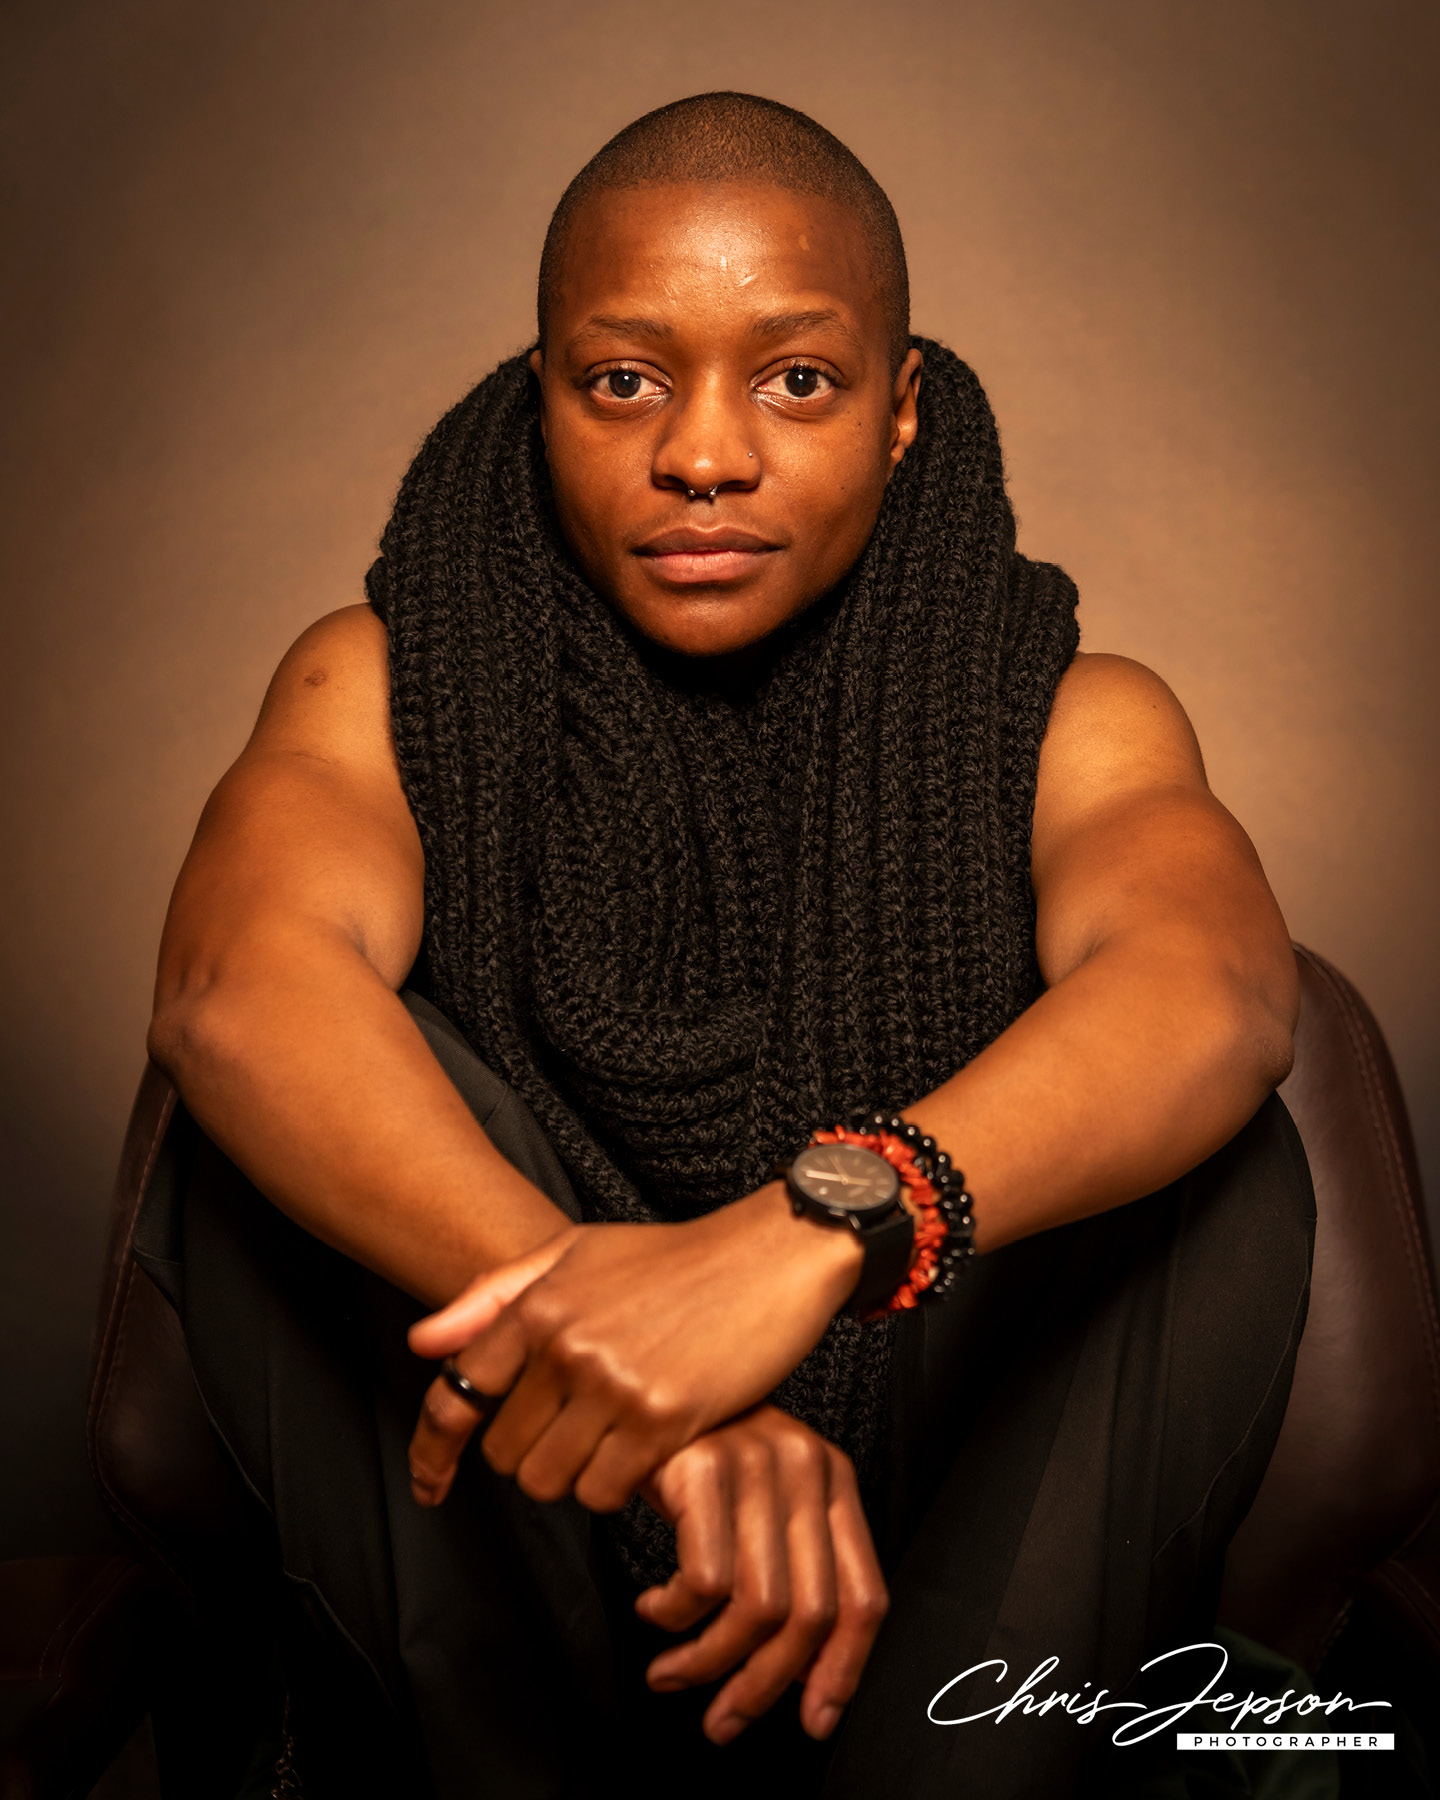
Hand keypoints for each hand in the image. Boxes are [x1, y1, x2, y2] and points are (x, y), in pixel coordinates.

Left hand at [406, 1182, 862, 1510]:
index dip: (432, 1450)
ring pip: (552, 1482)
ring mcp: (616, 1384)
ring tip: (612, 1441)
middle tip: (574, 1434)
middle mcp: (568, 1346)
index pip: (456, 1394)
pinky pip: (607, 1492)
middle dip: (532, 1455)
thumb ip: (495, 1295)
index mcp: (540, 1304)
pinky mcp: (665, 1418)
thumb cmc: (674, 1256)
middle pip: (505, 1454)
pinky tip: (645, 1453)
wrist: (771, 1253)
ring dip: (576, 1476)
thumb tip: (423, 1344)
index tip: (430, 1485)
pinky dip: (620, 1486)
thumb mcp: (578, 1251)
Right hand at [638, 1405, 887, 1744]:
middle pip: (809, 1615)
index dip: (843, 1672)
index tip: (813, 1720)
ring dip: (706, 1663)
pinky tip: (654, 1608)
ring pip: (756, 1608)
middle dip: (762, 1688)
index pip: (864, 1596)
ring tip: (672, 1672)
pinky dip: (673, 1616)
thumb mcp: (761, 1501)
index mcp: (833, 1480)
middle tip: (723, 1720)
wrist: (641, 1386)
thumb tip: (801, 1680)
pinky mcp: (704, 1465)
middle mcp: (806, 1467)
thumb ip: (790, 1572)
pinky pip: (702, 1580)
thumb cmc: (698, 1452)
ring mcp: (758, 1462)